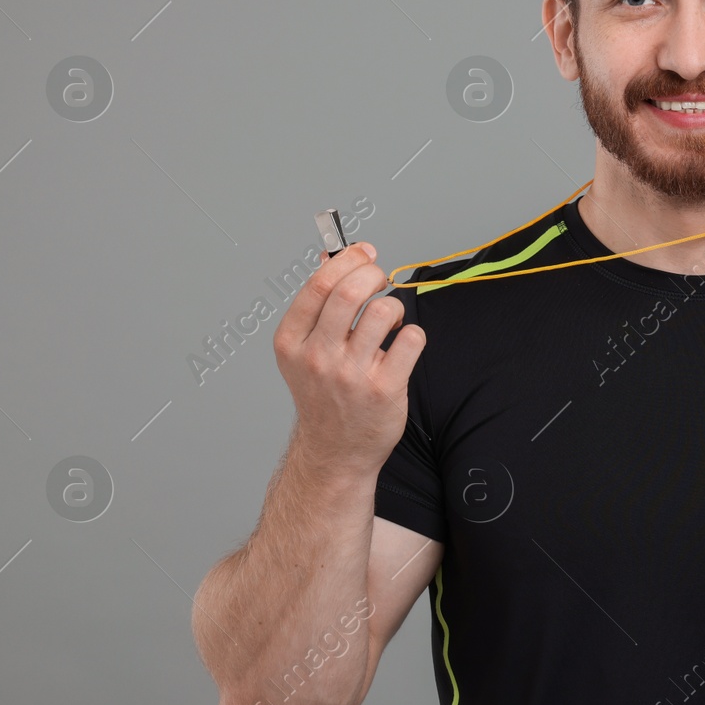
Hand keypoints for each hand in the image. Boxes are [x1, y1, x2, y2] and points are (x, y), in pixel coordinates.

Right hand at [272, 242, 426, 477]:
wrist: (334, 451)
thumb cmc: (323, 395)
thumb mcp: (304, 350)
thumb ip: (316, 304)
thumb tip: (330, 255)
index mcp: (292, 342)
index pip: (320, 283)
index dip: (348, 258)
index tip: (365, 252)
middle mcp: (317, 357)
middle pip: (351, 291)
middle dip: (374, 273)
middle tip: (380, 279)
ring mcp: (351, 375)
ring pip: (385, 311)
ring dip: (394, 308)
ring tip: (390, 323)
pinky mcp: (384, 389)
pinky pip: (411, 338)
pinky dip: (413, 334)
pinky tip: (401, 346)